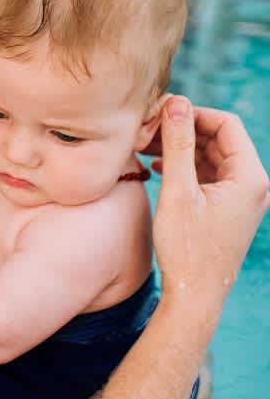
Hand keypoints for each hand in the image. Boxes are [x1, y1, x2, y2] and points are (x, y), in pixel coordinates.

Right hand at [152, 96, 268, 306]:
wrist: (195, 297)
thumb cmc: (187, 249)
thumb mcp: (178, 191)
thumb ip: (177, 143)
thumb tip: (176, 101)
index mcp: (249, 177)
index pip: (226, 124)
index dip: (193, 113)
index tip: (160, 114)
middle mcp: (252, 185)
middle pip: (218, 139)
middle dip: (184, 130)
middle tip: (147, 130)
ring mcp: (241, 198)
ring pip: (211, 157)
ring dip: (181, 149)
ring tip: (146, 146)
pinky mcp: (228, 209)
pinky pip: (209, 176)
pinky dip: (185, 167)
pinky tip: (158, 167)